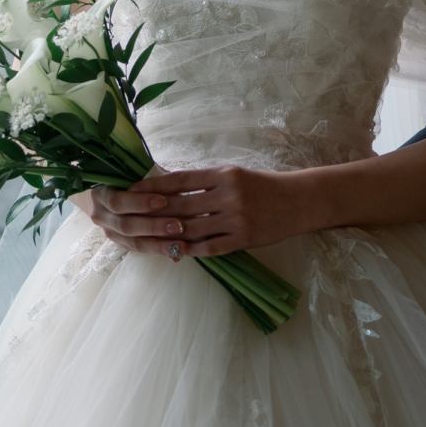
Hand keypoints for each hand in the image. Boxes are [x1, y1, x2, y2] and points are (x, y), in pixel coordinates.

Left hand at [88, 166, 312, 260]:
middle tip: (129, 214)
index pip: (180, 179)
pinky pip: (211, 247)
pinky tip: (175, 252)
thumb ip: (204, 180)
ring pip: (192, 228)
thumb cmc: (261, 186)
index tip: (133, 189)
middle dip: (153, 210)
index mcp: (223, 174)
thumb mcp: (233, 174)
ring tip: (146, 236)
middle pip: (181, 204)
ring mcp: (235, 219)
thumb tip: (169, 184)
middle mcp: (227, 195)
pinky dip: (191, 250)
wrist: (296, 202)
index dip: (153, 185)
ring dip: (167, 233)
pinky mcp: (243, 240)